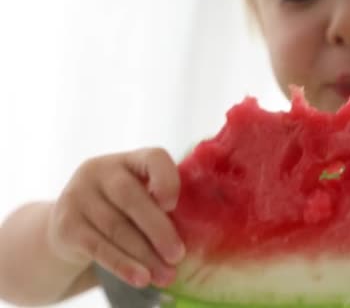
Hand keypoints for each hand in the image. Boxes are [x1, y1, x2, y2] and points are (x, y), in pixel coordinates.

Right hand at [47, 148, 184, 287]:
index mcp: (129, 160)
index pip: (153, 157)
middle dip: (158, 229)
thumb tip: (198, 235)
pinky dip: (123, 265)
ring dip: (144, 255)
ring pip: (116, 227)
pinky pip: (98, 247)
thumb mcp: (141, 198)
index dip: (166, 179)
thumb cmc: (122, 211)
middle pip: (131, 197)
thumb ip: (162, 205)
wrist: (71, 227)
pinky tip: (141, 278)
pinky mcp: (66, 224)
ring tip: (165, 274)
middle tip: (178, 255)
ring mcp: (78, 195)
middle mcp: (100, 170)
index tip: (173, 205)